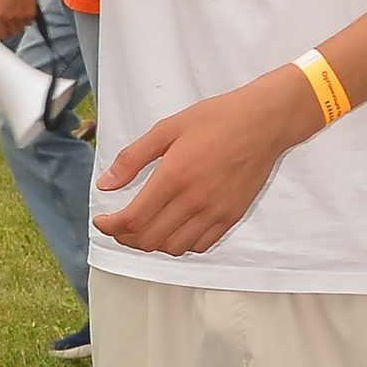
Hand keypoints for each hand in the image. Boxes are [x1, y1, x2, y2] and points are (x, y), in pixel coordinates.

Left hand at [0, 0, 42, 40]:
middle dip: (10, 31)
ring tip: (16, 22)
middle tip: (8, 27)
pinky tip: (23, 17)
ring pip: (21, 29)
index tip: (1, 31)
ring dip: (18, 27)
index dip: (1, 33)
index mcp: (1, 15)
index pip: (1, 33)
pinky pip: (29, 23)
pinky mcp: (31, 14)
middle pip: (12, 33)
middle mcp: (12, 18)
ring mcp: (22, 17)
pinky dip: (26, 22)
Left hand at [96, 67, 321, 257]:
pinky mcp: (232, 215)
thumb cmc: (217, 118)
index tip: (101, 220)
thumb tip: (106, 184)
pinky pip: (201, 245)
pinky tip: (174, 227)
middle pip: (149, 240)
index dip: (110, 227)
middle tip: (118, 225)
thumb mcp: (167, 128)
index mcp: (174, 176)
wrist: (264, 122)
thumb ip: (132, 158)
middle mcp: (194, 200)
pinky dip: (181, 244)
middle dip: (125, 238)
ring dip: (152, 243)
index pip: (133, 220)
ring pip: (174, 247)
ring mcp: (215, 211)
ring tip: (145, 227)